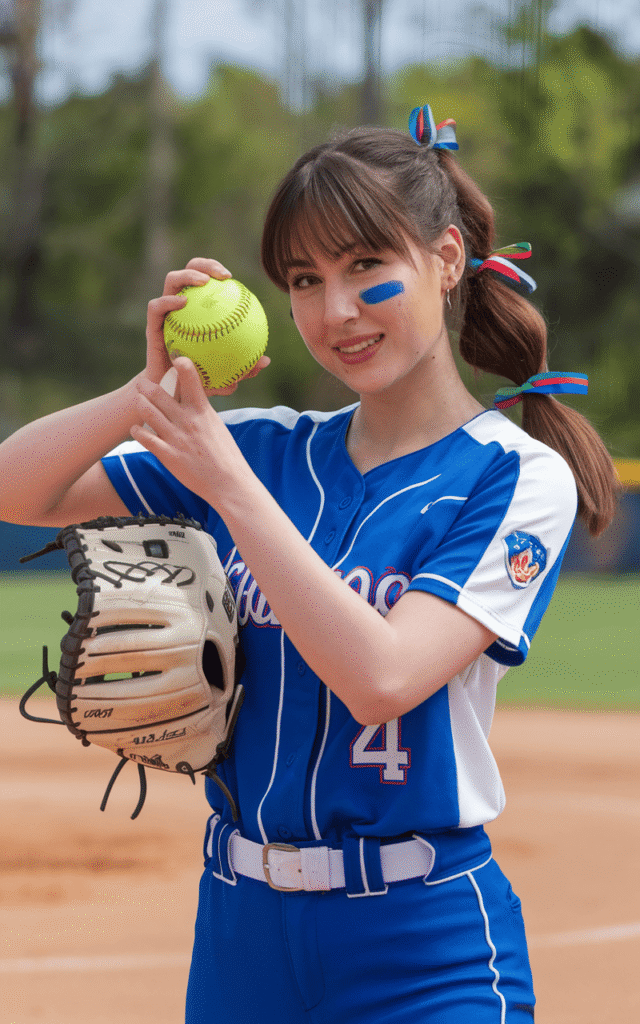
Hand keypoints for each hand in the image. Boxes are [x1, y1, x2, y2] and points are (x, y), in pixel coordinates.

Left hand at [131, 356, 246, 505]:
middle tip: (140, 382)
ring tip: (137, 401)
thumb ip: (202, 411)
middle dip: (146, 385)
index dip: (181, 364)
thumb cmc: (226, 455)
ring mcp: (176, 437)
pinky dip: (137, 431)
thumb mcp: (217, 426)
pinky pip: (145, 438)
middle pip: (159, 394)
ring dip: (140, 404)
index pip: (191, 379)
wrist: (228, 483)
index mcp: (202, 411)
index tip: (175, 357)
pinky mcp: (168, 455)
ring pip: (148, 412)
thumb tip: (195, 398)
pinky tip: (134, 429)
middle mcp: (187, 421)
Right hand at [144, 258, 269, 396]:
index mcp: (196, 310)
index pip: (206, 281)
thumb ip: (243, 368)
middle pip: (190, 271)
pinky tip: (181, 303)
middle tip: (221, 274)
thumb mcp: (225, 374)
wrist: (171, 392)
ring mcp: (164, 313)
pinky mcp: (152, 325)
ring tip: (203, 281)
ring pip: (172, 280)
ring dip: (187, 275)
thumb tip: (265, 362)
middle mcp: (180, 305)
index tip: (231, 278)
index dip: (217, 271)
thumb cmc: (198, 380)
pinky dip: (168, 301)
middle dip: (204, 264)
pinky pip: (156, 307)